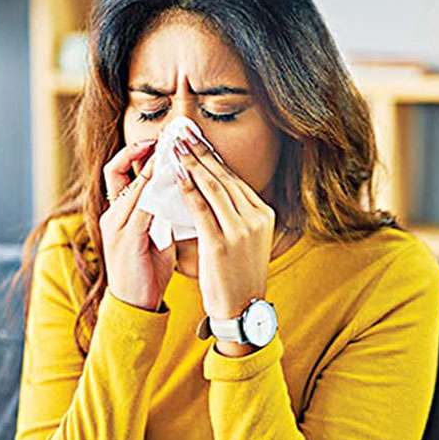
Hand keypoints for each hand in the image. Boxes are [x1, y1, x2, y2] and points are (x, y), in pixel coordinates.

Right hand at [100, 140, 176, 310]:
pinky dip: (157, 190)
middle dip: (140, 149)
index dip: (137, 153)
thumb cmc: (148, 271)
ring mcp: (116, 225)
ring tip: (172, 151)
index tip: (161, 141)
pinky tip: (175, 181)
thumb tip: (182, 195)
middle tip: (165, 136)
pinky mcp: (126, 237)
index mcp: (118, 213)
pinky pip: (142, 205)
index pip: (121, 172)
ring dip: (153, 165)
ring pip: (132, 184)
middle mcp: (112, 214)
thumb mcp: (154, 236)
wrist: (136, 304)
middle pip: (119, 169)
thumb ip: (161, 215)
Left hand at [172, 129, 275, 319]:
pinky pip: (201, 208)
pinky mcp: (222, 242)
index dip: (212, 156)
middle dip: (200, 151)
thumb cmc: (240, 272)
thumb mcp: (248, 238)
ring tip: (175, 146)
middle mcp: (256, 217)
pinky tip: (175, 174)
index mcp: (263, 213)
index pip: (234, 178)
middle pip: (223, 176)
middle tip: (182, 132)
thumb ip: (237, 213)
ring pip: (212, 187)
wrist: (242, 308)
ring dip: (190, 163)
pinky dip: (187, 189)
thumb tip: (214, 187)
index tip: (196, 139)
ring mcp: (241, 229)